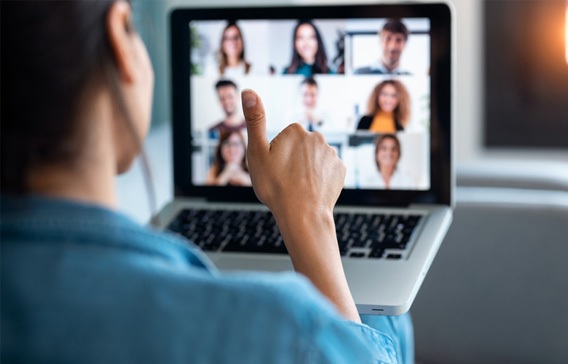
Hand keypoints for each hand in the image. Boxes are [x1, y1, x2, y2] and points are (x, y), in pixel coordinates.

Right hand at [241, 89, 358, 322]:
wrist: (303, 215)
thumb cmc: (276, 185)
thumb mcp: (257, 152)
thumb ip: (254, 120)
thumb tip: (247, 90)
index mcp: (296, 131)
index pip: (283, 139)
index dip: (275, 155)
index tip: (274, 169)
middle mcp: (317, 137)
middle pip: (299, 148)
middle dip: (292, 160)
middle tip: (284, 180)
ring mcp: (331, 154)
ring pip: (313, 160)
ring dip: (306, 170)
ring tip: (298, 188)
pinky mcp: (341, 170)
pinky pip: (326, 171)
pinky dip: (320, 179)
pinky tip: (312, 191)